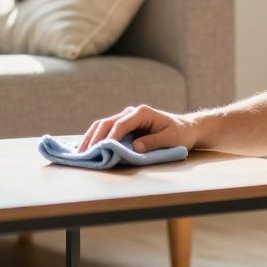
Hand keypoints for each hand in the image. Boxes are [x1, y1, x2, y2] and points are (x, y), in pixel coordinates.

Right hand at [77, 104, 198, 152]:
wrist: (186, 128)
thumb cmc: (180, 134)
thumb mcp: (171, 139)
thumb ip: (154, 142)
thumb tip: (135, 147)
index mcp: (142, 113)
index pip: (120, 124)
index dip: (110, 138)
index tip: (101, 150)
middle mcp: (131, 112)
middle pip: (106, 123)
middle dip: (94, 138)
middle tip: (83, 153)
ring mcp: (126, 118)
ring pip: (103, 125)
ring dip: (91, 138)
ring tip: (80, 152)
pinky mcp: (124, 125)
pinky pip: (106, 130)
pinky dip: (96, 138)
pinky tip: (87, 147)